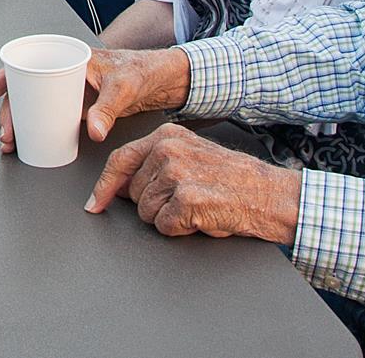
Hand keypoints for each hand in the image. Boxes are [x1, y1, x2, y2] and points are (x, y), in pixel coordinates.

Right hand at [0, 47, 183, 154]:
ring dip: (20, 123)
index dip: (6, 75)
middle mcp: (66, 73)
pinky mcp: (78, 107)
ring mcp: (70, 91)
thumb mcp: (125, 87)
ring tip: (12, 142)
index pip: (30, 62)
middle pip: (26, 90)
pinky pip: (50, 115)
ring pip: (35, 105)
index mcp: (71, 58)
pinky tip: (29, 141)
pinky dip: (36, 128)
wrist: (162, 79)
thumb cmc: (143, 69)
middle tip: (6, 133)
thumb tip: (93, 130)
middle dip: (10, 112)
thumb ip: (108, 109)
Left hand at [83, 123, 301, 244]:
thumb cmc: (232, 179)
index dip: (105, 187)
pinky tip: (201, 216)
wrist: (269, 194)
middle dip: (153, 205)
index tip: (94, 204)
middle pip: (133, 193)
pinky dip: (181, 229)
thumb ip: (155, 163)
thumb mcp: (190, 157)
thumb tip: (120, 186)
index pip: (120, 160)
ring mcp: (176, 172)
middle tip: (185, 200)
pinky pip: (164, 225)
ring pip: (145, 212)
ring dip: (168, 218)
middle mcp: (167, 149)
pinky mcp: (185, 198)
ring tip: (196, 206)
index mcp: (166, 135)